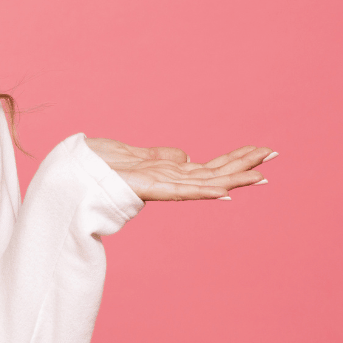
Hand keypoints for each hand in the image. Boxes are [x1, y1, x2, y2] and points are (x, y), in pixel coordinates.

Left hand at [84, 138, 274, 201]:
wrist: (67, 176)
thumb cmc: (94, 165)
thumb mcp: (133, 152)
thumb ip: (161, 157)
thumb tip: (187, 157)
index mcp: (165, 172)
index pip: (207, 166)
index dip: (233, 159)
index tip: (259, 151)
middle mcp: (167, 180)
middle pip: (212, 172)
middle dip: (243, 163)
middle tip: (275, 154)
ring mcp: (158, 186)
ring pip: (203, 182)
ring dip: (233, 177)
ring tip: (261, 173)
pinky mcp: (145, 189)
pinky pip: (180, 191)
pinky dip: (203, 191)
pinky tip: (225, 191)